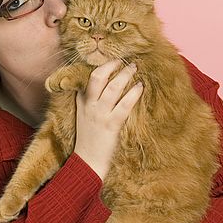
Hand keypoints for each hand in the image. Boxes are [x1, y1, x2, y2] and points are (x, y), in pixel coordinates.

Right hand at [73, 59, 142, 180]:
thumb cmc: (88, 137)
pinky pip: (124, 105)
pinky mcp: (111, 125)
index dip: (103, 66)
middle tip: (125, 60)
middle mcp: (89, 105)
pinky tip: (140, 87)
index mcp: (82, 101)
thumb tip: (94, 83)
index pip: (89, 77)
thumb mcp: (82, 114)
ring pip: (113, 88)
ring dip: (125, 75)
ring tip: (134, 68)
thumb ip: (86, 99)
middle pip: (98, 77)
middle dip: (113, 65)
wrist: (87, 162)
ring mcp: (100, 115)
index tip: (113, 59)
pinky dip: (133, 94)